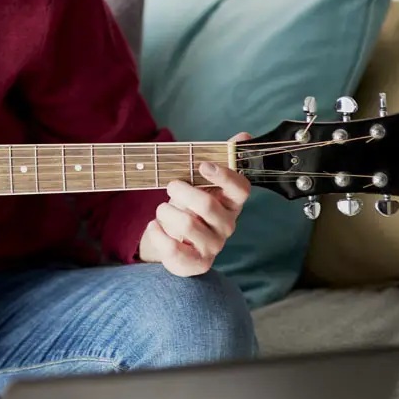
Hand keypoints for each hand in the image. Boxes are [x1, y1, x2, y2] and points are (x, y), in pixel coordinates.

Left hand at [139, 132, 251, 276]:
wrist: (177, 242)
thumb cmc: (191, 207)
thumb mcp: (202, 183)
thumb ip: (221, 160)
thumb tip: (244, 136)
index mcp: (232, 203)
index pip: (241, 189)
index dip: (224, 175)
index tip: (202, 165)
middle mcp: (227, 225)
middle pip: (207, 205)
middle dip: (181, 191)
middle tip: (171, 186)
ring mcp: (213, 246)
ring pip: (187, 224)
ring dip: (166, 211)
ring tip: (162, 210)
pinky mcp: (196, 263)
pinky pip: (173, 248)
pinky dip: (157, 233)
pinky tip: (155, 226)